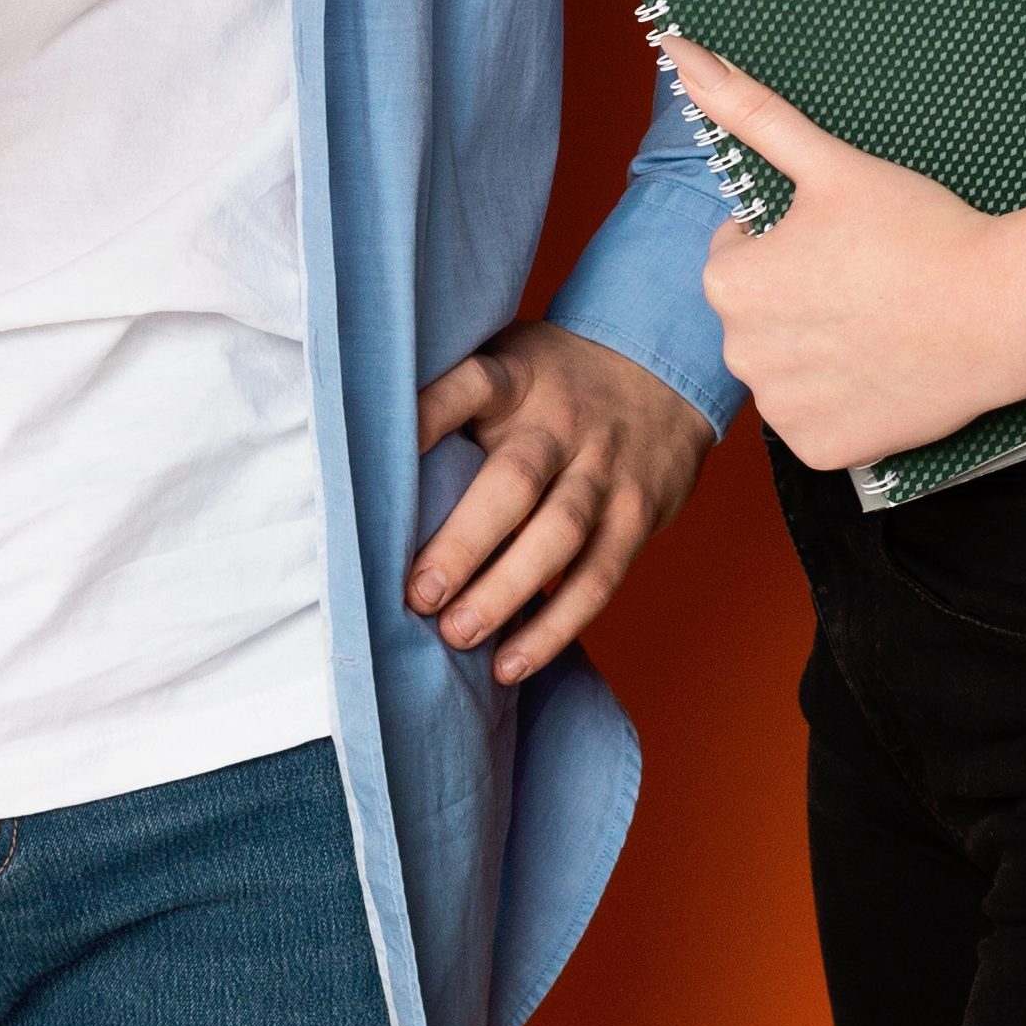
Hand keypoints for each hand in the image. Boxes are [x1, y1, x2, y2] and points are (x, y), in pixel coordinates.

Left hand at [407, 319, 717, 684]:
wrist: (661, 367)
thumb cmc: (553, 382)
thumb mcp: (509, 363)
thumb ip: (456, 401)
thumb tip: (364, 465)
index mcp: (518, 377)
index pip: (470, 385)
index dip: (426, 415)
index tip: (376, 454)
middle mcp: (561, 422)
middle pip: (513, 480)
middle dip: (464, 543)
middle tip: (418, 595)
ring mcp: (603, 470)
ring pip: (558, 534)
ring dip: (506, 591)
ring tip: (458, 635)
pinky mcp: (635, 515)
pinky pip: (598, 578)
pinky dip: (555, 627)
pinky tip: (511, 662)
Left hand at [672, 41, 1025, 472]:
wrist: (1003, 310)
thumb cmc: (918, 231)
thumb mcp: (828, 163)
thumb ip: (746, 109)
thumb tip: (676, 49)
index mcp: (731, 283)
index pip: (736, 254)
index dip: (786, 239)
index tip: (840, 238)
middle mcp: (742, 355)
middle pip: (757, 313)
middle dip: (796, 294)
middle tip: (865, 277)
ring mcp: (784, 410)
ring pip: (784, 366)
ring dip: (815, 347)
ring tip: (879, 320)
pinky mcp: (825, 451)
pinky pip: (814, 418)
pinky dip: (842, 399)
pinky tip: (883, 369)